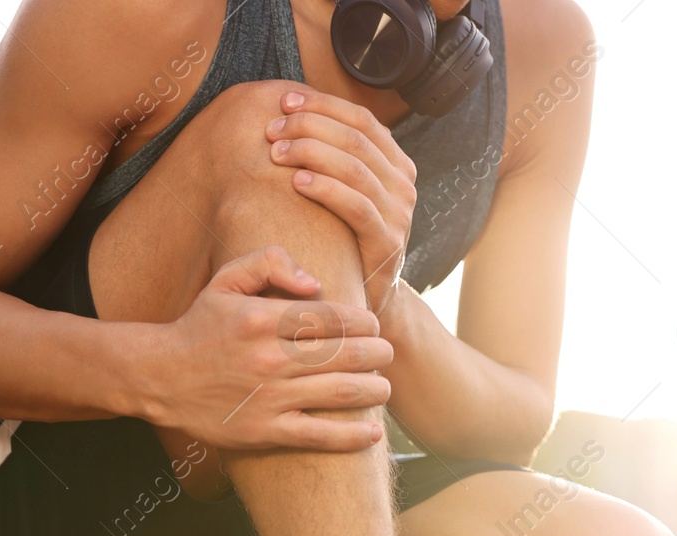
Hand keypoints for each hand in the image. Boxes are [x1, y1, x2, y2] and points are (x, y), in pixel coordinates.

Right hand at [145, 246, 392, 450]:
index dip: (364, 322)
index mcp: (262, 319)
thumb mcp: (225, 279)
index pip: (333, 317)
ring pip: (341, 393)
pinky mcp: (264, 431)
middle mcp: (268, 358)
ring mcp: (268, 398)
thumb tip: (315, 282)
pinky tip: (373, 434)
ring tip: (384, 387)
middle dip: (378, 354)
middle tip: (386, 354)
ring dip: (374, 390)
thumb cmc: (201, 326)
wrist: (159, 376)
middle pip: (346, 354)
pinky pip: (319, 436)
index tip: (372, 326)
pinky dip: (352, 437)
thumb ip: (269, 262)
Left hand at [266, 89, 417, 316]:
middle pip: (356, 138)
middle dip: (310, 127)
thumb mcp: (346, 191)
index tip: (285, 101)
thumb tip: (290, 112)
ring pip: (355, 167)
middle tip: (272, 131)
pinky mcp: (388, 242)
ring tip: (276, 153)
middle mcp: (404, 184)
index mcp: (397, 164)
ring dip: (311, 152)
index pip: (362, 118)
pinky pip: (356, 206)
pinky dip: (325, 188)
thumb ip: (334, 157)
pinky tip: (297, 181)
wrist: (368, 293)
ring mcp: (400, 214)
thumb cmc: (344, 236)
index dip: (323, 105)